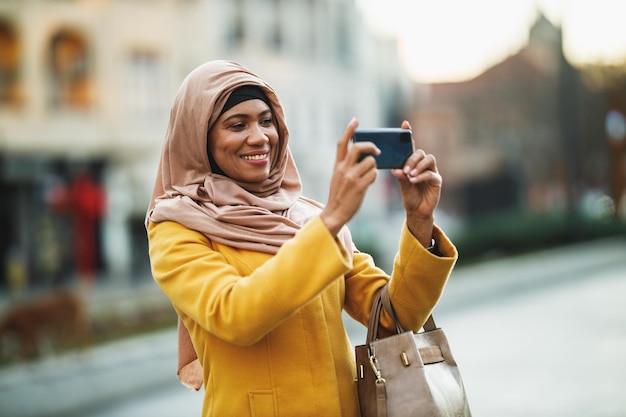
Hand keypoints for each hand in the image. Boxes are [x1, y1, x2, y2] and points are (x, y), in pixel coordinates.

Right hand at [320, 118, 379, 235]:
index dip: (349, 130)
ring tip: (370, 175)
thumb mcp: (338, 177)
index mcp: (337, 165)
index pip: (342, 143)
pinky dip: (374, 176)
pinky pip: (374, 174)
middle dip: (371, 146)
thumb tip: (362, 155)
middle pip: (359, 147)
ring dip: (374, 166)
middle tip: (377, 151)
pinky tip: (370, 182)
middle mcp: (343, 169)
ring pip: (371, 161)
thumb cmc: (339, 195)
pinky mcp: (360, 186)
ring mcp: (352, 177)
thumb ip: (346, 166)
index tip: (355, 120)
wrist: (334, 213)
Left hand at [390, 121, 440, 245]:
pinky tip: (414, 180)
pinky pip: (431, 174)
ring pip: (428, 159)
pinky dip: (422, 176)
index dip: (408, 134)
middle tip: (404, 169)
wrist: (416, 211)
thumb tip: (395, 169)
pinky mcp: (437, 180)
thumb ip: (400, 175)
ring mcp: (431, 171)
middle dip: (411, 159)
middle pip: (420, 152)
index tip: (405, 124)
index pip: (410, 146)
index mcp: (412, 162)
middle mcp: (423, 164)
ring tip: (410, 175)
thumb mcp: (402, 185)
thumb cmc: (409, 196)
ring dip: (418, 165)